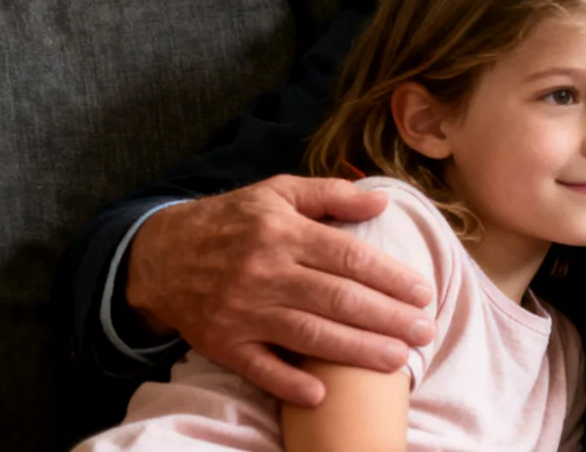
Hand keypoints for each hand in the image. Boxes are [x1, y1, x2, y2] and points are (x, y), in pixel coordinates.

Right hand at [126, 176, 436, 405]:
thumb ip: (332, 194)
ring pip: (310, 336)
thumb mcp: (278, 192)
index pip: (350, 257)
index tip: (423, 292)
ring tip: (398, 359)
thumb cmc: (232, 220)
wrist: (160, 254)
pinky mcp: (222, 343)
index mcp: (283, 232)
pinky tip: (323, 393)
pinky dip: (289, 383)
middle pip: (338, 299)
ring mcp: (242, 311)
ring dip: (358, 351)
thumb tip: (382, 202)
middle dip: (388, 318)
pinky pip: (259, 368)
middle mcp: (265, 272)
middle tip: (425, 331)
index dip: (391, 277)